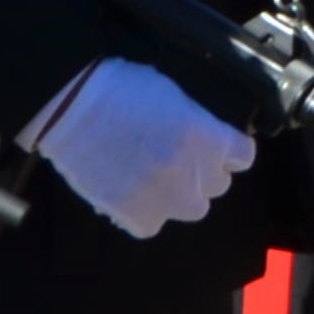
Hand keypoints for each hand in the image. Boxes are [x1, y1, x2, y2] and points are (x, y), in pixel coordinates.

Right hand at [23, 59, 256, 238]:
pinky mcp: (134, 216)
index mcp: (210, 139)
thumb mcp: (176, 96)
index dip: (229, 151)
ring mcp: (165, 199)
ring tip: (154, 177)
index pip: (243, 156)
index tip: (219, 149)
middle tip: (175, 158)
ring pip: (192, 208)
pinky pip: (152, 224)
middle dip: (202, 172)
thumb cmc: (121, 90)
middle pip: (217, 184)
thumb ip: (199, 125)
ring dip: (179, 195)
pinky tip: (130, 190)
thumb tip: (209, 138)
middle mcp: (194, 174)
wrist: (70, 108)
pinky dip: (144, 212)